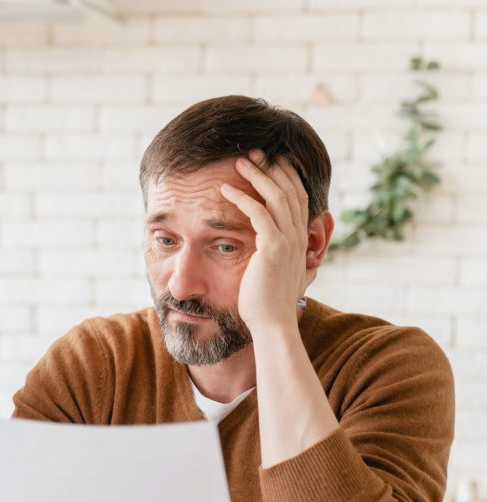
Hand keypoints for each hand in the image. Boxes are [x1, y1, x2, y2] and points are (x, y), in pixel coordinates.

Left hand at [219, 150, 313, 332]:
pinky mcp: (273, 247)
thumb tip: (300, 260)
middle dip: (272, 168)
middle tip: (254, 153)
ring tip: (239, 162)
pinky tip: (225, 190)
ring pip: (276, 196)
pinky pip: (258, 213)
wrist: (272, 324)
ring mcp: (288, 240)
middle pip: (289, 189)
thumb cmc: (270, 304)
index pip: (298, 197)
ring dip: (257, 175)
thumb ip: (291, 262)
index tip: (270, 162)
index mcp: (300, 239)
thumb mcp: (285, 276)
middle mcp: (298, 236)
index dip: (286, 176)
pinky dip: (242, 198)